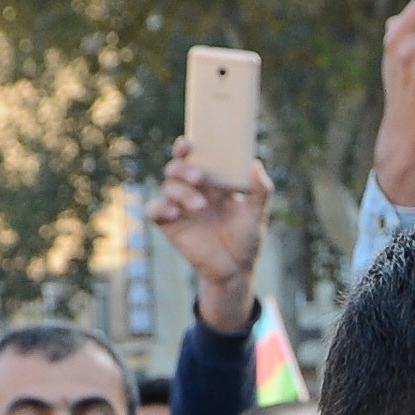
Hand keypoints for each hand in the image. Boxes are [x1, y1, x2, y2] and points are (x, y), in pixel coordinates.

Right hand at [150, 148, 273, 335]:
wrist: (236, 269)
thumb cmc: (246, 239)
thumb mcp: (256, 214)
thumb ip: (261, 191)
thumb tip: (255, 164)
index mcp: (211, 182)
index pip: (192, 158)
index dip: (184, 147)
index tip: (188, 144)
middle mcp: (192, 190)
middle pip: (175, 168)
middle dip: (183, 168)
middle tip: (200, 178)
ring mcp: (179, 207)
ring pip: (168, 186)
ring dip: (181, 191)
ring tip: (200, 206)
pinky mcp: (169, 225)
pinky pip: (154, 210)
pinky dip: (159, 207)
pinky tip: (173, 213)